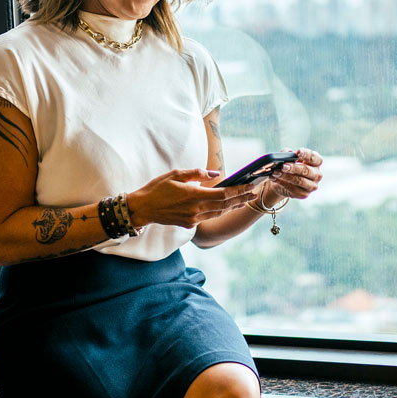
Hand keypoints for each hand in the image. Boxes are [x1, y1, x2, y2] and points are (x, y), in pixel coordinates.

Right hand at [126, 168, 256, 228]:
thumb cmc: (157, 188)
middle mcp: (196, 209)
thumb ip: (197, 173)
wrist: (142, 209)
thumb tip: (216, 174)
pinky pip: (209, 217)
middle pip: (225, 205)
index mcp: (193, 195)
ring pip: (219, 213)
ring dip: (233, 206)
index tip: (250, 186)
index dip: (238, 191)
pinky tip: (227, 207)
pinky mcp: (189, 224)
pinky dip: (220, 211)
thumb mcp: (175, 174)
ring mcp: (193, 219)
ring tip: (245, 200)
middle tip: (254, 193)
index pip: (223, 194)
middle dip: (241, 198)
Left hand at [260, 147, 322, 205]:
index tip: (298, 152)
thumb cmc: (290, 166)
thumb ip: (288, 153)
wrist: (284, 182)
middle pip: (307, 170)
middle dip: (294, 168)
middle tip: (284, 166)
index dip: (307, 155)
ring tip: (276, 172)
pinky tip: (275, 178)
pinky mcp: (304, 194)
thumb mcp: (289, 158)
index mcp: (316, 163)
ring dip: (286, 176)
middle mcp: (317, 175)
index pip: (316, 158)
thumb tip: (288, 152)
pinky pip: (293, 189)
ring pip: (299, 181)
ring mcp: (311, 186)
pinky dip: (282, 183)